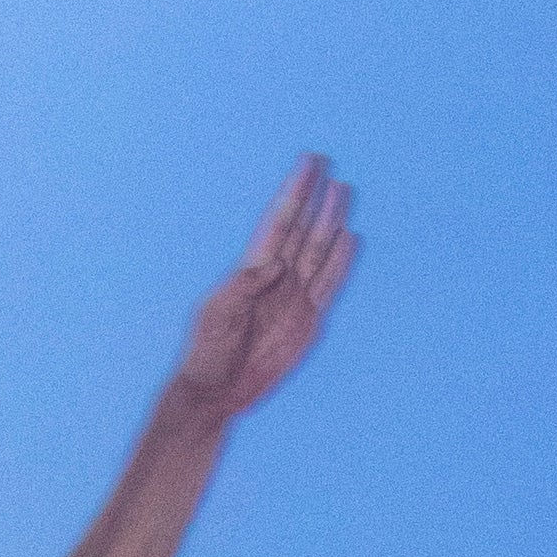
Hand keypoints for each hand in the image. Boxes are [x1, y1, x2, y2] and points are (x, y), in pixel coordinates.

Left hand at [171, 158, 356, 422]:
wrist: (215, 393)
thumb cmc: (207, 353)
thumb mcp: (216, 315)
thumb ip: (243, 285)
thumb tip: (275, 264)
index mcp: (252, 271)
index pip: (280, 221)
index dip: (295, 192)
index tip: (309, 163)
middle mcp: (276, 279)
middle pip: (302, 229)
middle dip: (315, 198)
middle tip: (328, 167)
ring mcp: (293, 299)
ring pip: (318, 251)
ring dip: (330, 223)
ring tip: (342, 192)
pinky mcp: (307, 322)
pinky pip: (329, 285)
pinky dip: (340, 263)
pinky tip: (349, 239)